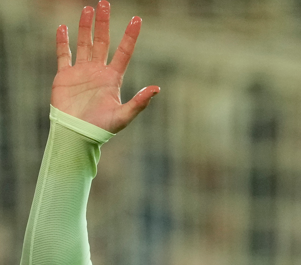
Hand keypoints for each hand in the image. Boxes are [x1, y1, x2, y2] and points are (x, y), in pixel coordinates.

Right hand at [52, 1, 158, 132]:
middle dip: (105, 23)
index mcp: (113, 78)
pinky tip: (63, 27)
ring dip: (86, 26)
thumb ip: (140, 102)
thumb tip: (156, 89)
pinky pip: (63, 54)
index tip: (137, 19)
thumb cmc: (102, 128)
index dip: (130, 35)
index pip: (124, 51)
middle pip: (103, 41)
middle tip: (105, 3)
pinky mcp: (65, 76)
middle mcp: (98, 71)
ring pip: (84, 43)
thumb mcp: (124, 115)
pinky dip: (62, 41)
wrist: (77, 134)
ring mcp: (82, 72)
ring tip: (88, 9)